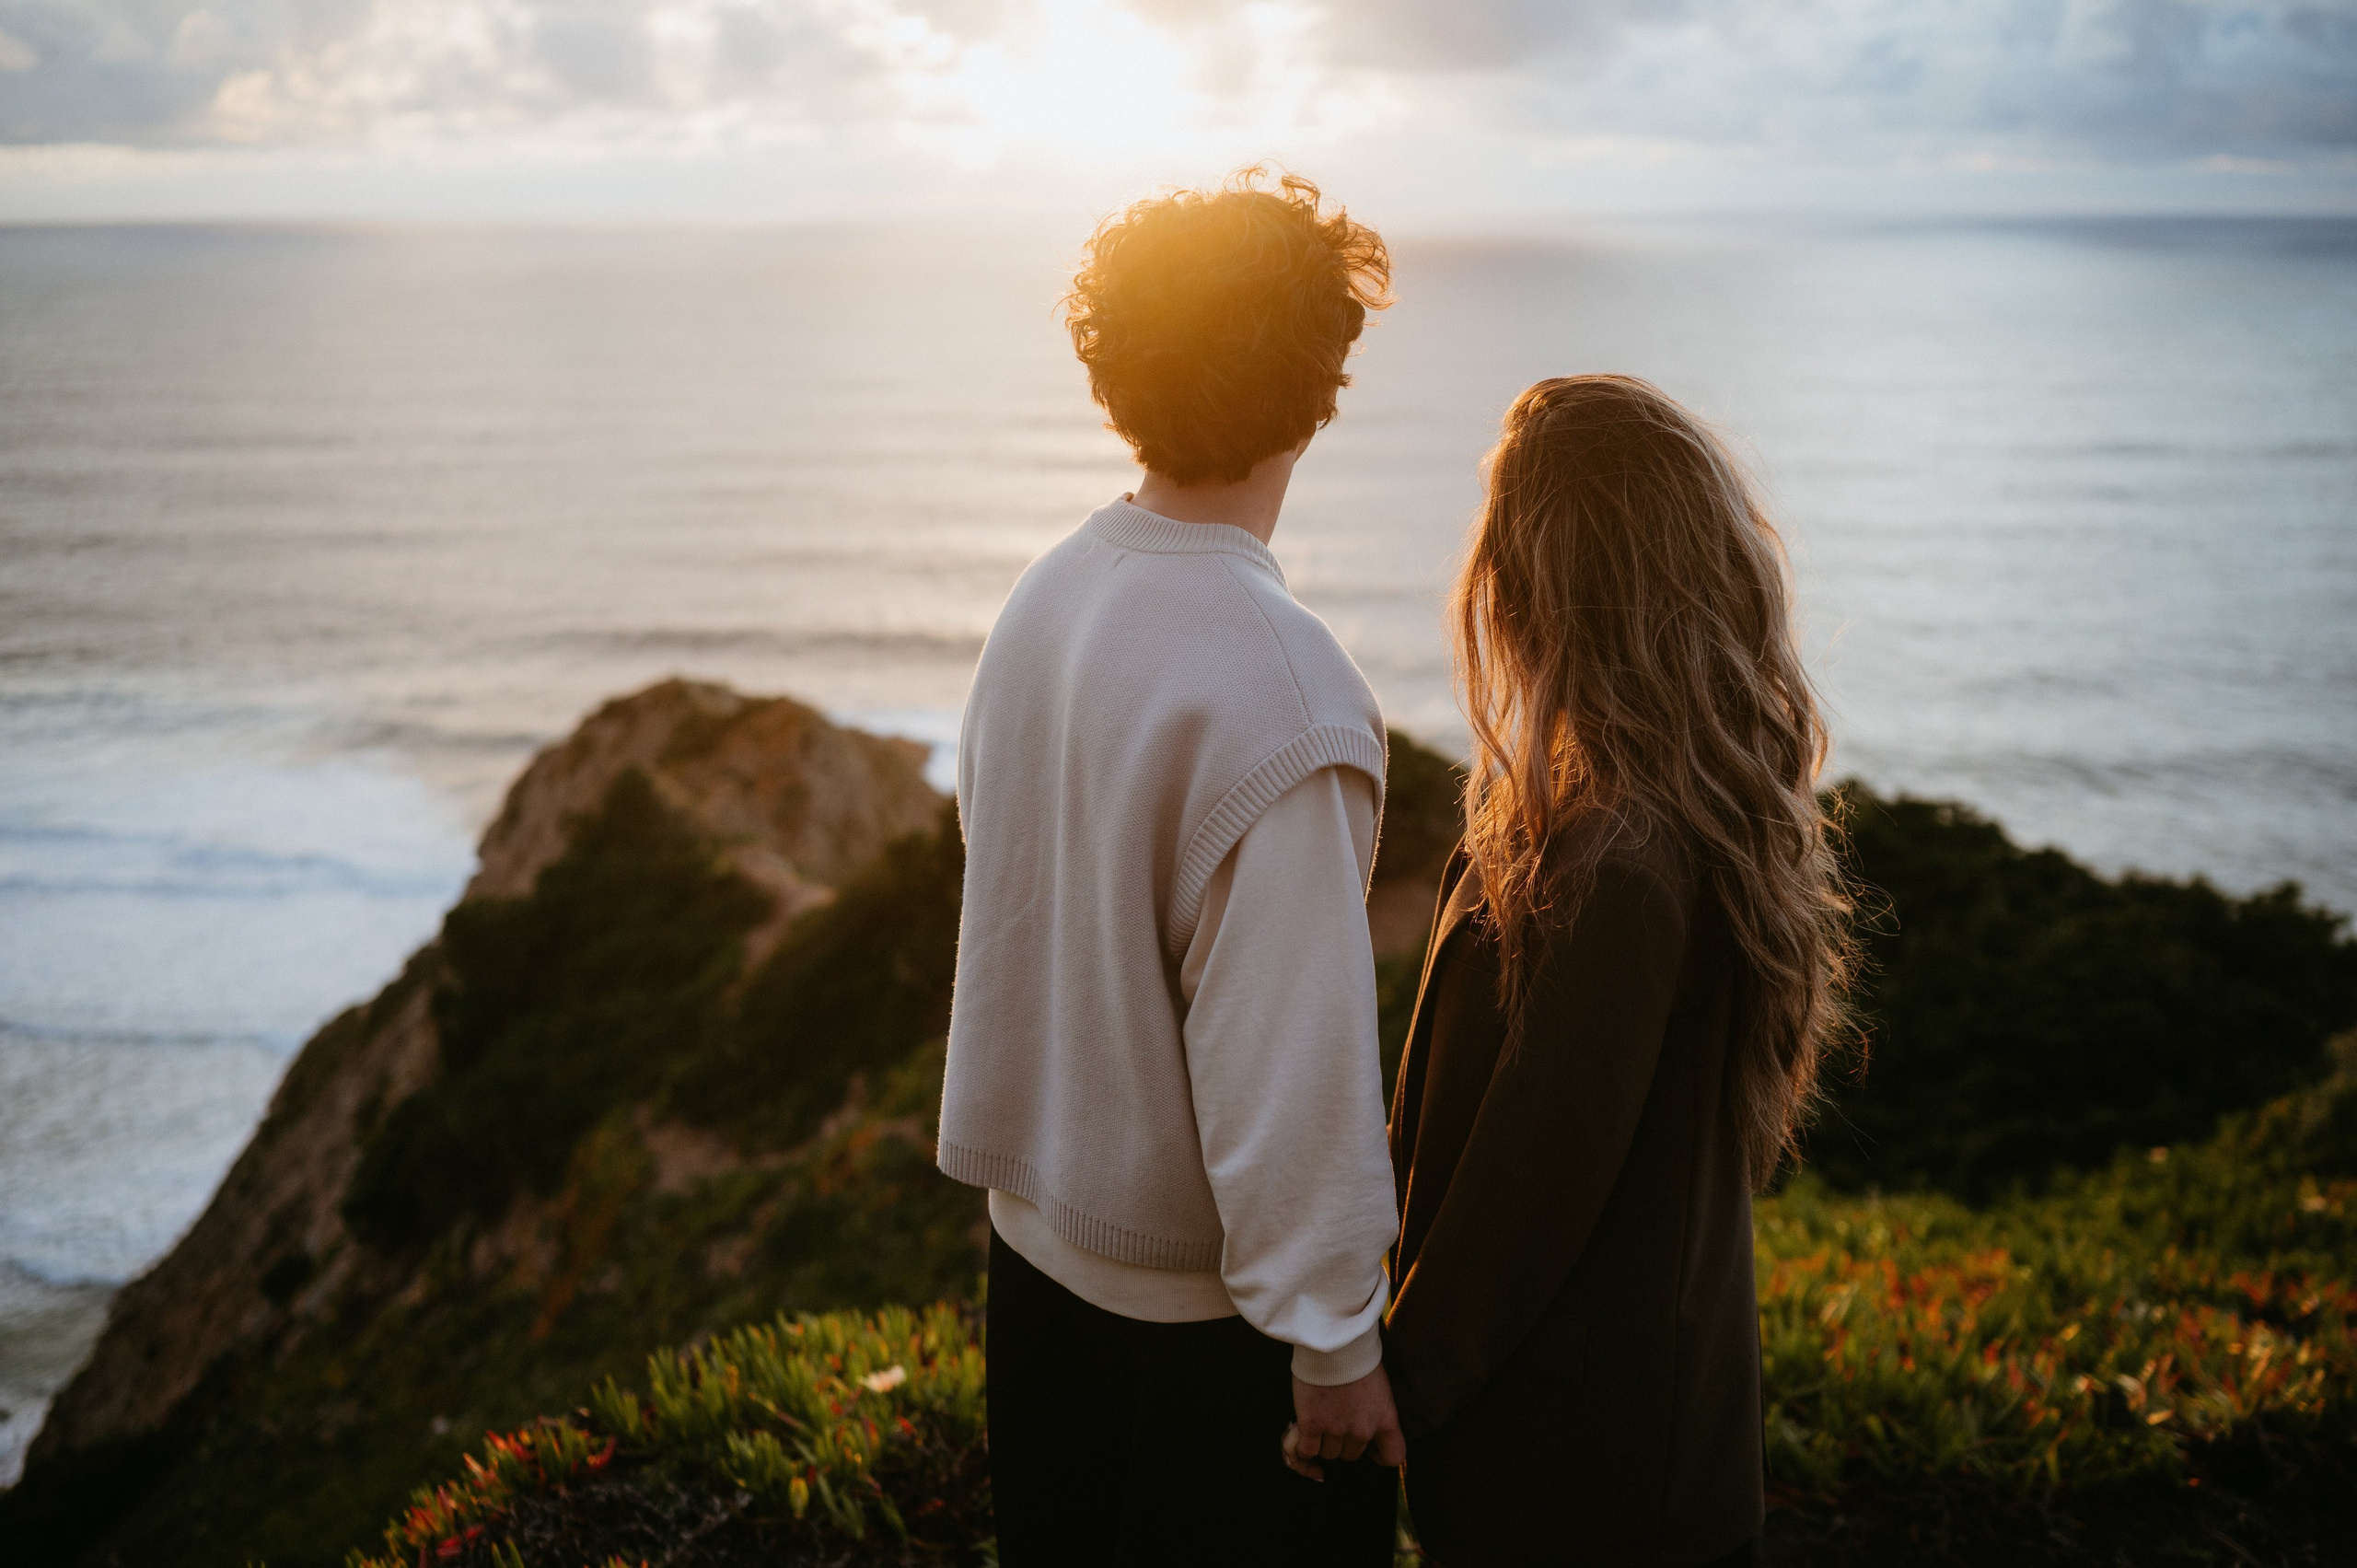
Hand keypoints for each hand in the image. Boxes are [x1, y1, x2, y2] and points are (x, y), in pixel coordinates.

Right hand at [1284, 1364, 1406, 1479]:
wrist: (1333, 1340)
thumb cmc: (1356, 1355)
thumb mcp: (1379, 1385)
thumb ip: (1375, 1409)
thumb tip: (1362, 1419)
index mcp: (1386, 1420)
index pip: (1393, 1457)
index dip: (1379, 1456)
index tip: (1370, 1448)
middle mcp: (1363, 1430)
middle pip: (1351, 1455)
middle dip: (1343, 1441)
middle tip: (1335, 1419)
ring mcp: (1336, 1429)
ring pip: (1328, 1454)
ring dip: (1322, 1441)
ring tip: (1318, 1418)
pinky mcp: (1311, 1425)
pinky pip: (1306, 1452)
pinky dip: (1301, 1449)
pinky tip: (1300, 1434)